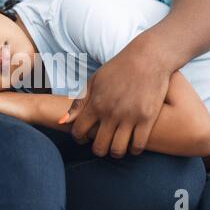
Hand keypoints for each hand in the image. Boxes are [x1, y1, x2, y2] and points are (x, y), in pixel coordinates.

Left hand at [62, 38, 170, 158]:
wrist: (148, 57)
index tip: (83, 138)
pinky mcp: (147, 118)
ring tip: (117, 147)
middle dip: (98, 150)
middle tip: (101, 146)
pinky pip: (138, 145)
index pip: (79, 132)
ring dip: (115, 153)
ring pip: (118, 150)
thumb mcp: (94, 81)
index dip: (78, 139)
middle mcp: (110, 112)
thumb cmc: (118, 68)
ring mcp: (130, 116)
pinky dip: (134, 150)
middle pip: (99, 147)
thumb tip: (61, 122)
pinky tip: (132, 145)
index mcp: (95, 103)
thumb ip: (78, 103)